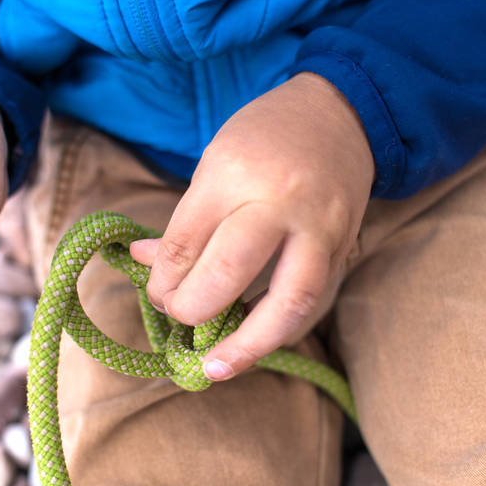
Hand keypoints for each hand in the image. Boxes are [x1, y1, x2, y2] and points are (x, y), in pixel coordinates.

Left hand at [130, 73, 373, 378]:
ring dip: (249, 344)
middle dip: (195, 308)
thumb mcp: (214, 161)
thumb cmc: (265, 137)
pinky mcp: (344, 249)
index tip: (158, 294)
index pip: (187, 242)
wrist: (341, 116)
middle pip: (230, 270)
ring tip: (216, 369)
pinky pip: (313, 303)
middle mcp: (281, 201)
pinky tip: (255, 345)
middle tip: (180, 320)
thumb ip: (185, 220)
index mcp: (235, 172)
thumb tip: (141, 263)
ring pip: (289, 299)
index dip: (164, 280)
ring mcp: (320, 228)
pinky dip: (281, 331)